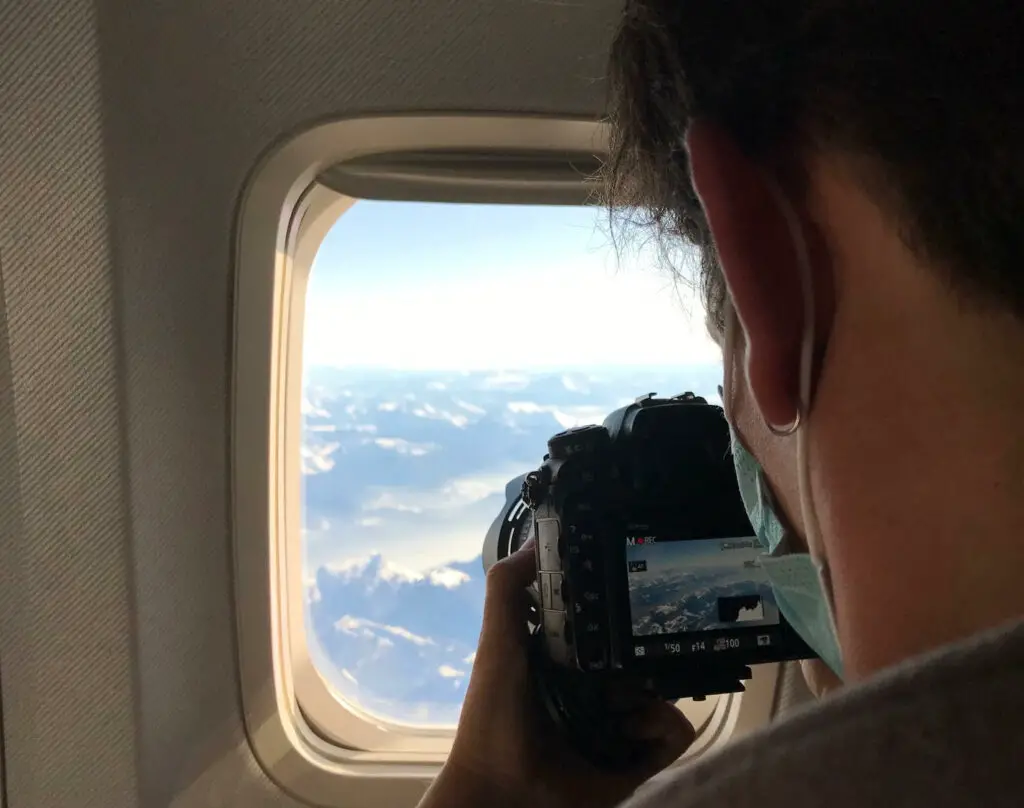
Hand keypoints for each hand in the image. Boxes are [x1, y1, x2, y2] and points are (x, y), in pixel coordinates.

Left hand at [419, 540, 694, 807]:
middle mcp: (598, 688)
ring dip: (652, 691)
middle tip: (636, 652)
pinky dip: (663, 726)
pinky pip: (676, 734)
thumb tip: (536, 537)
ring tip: (621, 702)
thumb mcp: (497, 644)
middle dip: (648, 649)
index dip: (624, 606)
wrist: (502, 792)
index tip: (638, 589)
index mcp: (568, 658)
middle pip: (646, 655)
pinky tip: (630, 729)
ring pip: (667, 690)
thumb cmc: (494, 717)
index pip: (610, 622)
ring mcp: (621, 725)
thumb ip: (507, 590)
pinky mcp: (638, 761)